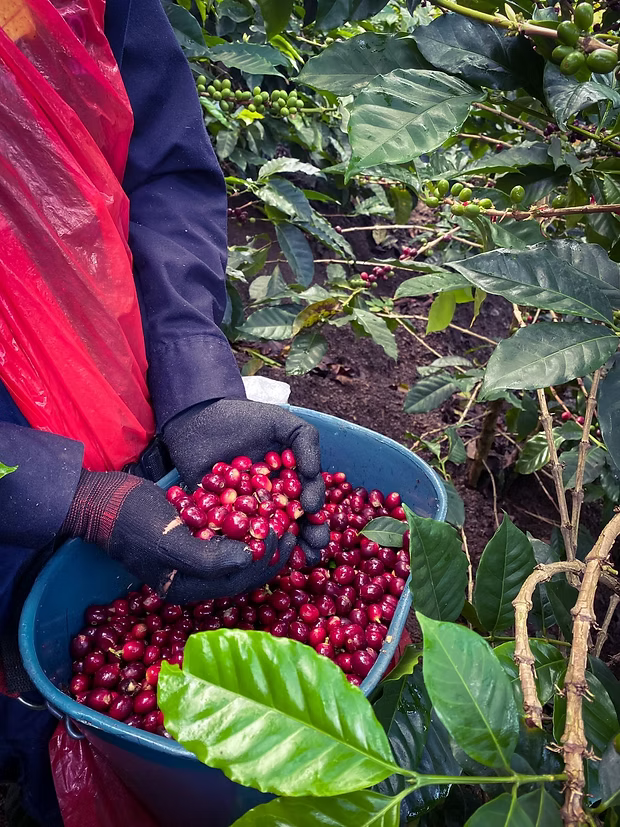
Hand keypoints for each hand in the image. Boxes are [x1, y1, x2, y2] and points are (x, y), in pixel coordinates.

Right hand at [61, 470, 290, 601]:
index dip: (269, 557)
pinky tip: (258, 503)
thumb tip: (249, 559)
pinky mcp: (193, 535)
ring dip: (261, 533)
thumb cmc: (131, 523)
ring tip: (280, 510)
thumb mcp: (169, 542)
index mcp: (190, 588)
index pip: (243, 579)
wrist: (101, 501)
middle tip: (290, 519)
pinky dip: (245, 521)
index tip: (285, 530)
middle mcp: (195, 577)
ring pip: (240, 549)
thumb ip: (208, 558)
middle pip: (246, 567)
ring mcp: (194, 555)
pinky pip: (227, 533)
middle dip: (271, 546)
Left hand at [163, 399, 328, 564]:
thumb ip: (305, 442)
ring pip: (266, 536)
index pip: (309, 502)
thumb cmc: (241, 419)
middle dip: (306, 539)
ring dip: (279, 550)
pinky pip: (232, 536)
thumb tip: (315, 475)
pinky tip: (250, 555)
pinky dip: (241, 546)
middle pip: (293, 526)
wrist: (196, 419)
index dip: (317, 513)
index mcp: (287, 482)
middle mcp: (270, 501)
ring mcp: (245, 512)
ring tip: (288, 558)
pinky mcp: (219, 518)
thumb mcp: (280, 423)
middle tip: (313, 549)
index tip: (315, 514)